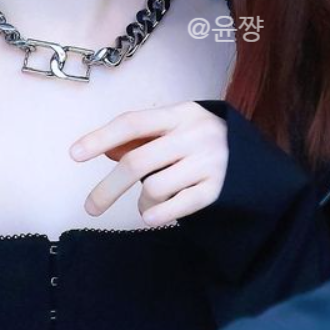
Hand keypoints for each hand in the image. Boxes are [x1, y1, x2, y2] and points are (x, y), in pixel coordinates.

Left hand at [69, 101, 228, 227]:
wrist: (255, 160)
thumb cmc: (200, 140)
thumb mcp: (173, 129)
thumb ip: (140, 138)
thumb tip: (104, 150)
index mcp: (180, 113)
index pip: (132, 122)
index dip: (100, 137)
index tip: (74, 154)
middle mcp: (195, 134)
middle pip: (137, 161)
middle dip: (108, 188)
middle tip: (90, 208)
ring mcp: (209, 162)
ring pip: (154, 187)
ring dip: (141, 201)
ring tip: (146, 201)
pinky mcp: (218, 190)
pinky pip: (176, 207)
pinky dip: (157, 214)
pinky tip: (151, 216)